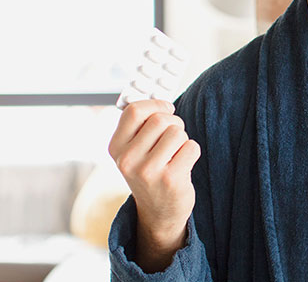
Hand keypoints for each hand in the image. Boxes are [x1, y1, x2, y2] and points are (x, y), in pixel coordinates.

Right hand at [108, 99, 200, 271]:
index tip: (167, 110)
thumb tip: (158, 95)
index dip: (157, 105)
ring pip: (178, 132)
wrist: (159, 213)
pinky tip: (182, 166)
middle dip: (174, 124)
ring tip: (175, 155)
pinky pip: (191, 147)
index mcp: (116, 147)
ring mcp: (148, 172)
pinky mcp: (170, 180)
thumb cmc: (150, 172)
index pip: (135, 110)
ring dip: (183, 139)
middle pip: (161, 119)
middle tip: (172, 140)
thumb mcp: (134, 150)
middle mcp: (127, 160)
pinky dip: (192, 152)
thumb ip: (141, 124)